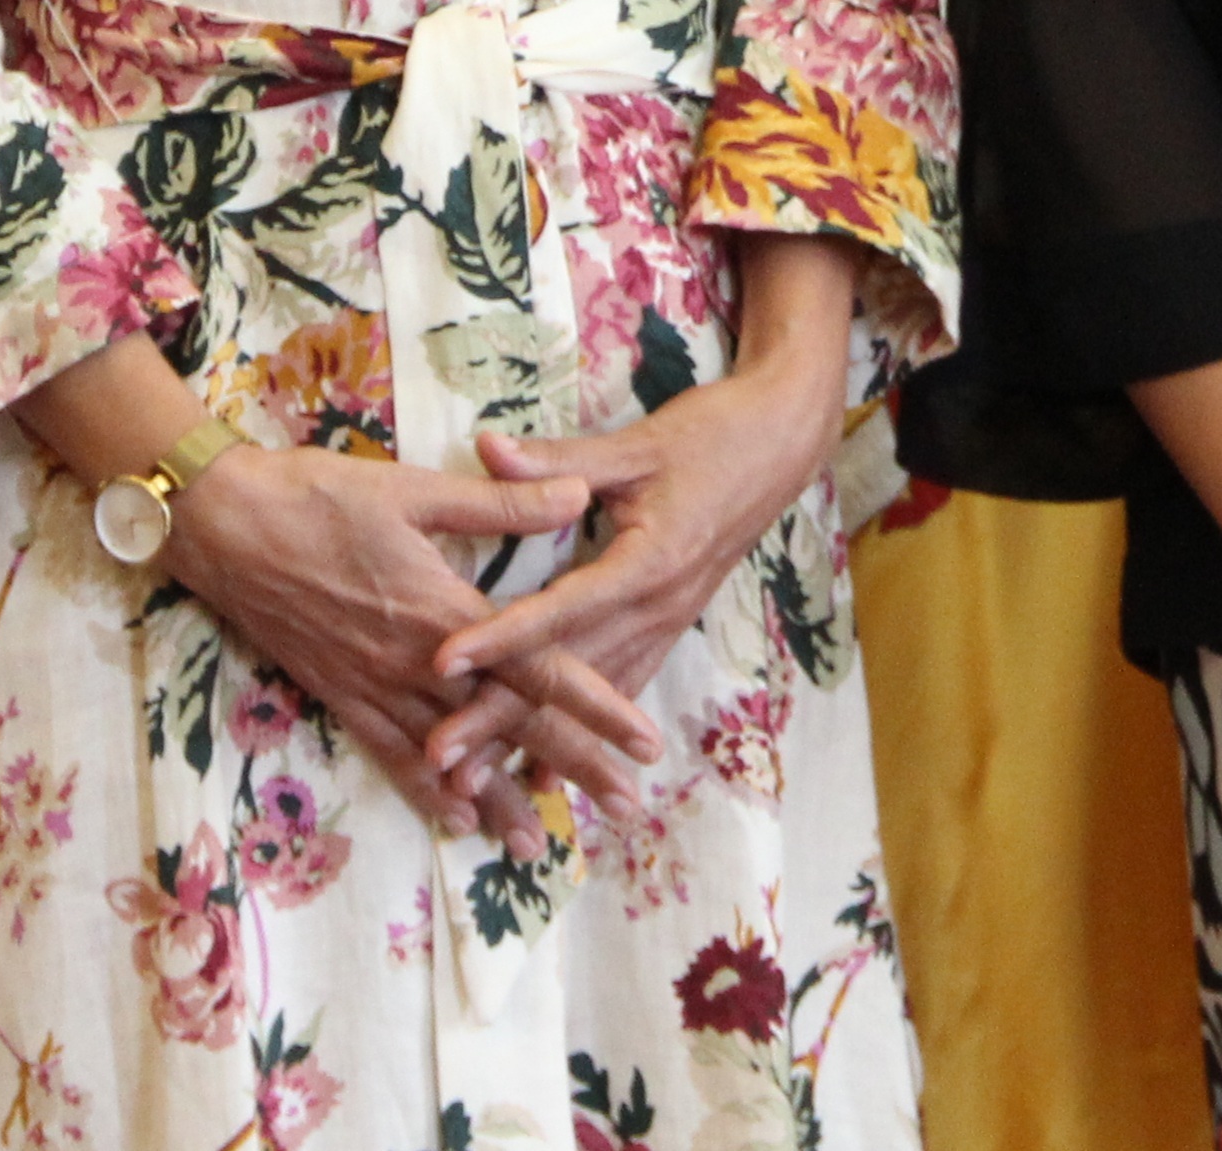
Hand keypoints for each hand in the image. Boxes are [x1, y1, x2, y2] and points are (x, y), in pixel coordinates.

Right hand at [156, 441, 644, 835]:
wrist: (223, 525)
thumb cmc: (321, 496)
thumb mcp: (417, 490)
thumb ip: (501, 503)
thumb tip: (578, 495)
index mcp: (445, 612)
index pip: (539, 671)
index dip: (597, 707)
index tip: (643, 741)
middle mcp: (414, 664)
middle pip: (509, 725)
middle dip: (571, 767)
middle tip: (624, 807)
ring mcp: (373, 685)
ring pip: (453, 755)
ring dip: (500, 798)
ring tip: (540, 845)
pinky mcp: (338, 693)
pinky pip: (389, 754)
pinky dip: (424, 789)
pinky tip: (454, 818)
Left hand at [422, 351, 849, 792]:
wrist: (783, 445)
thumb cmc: (713, 437)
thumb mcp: (637, 445)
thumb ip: (558, 460)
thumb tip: (485, 446)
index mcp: (649, 562)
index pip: (564, 610)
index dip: (502, 636)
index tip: (442, 661)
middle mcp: (658, 607)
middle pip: (569, 673)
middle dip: (500, 717)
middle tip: (438, 756)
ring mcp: (666, 623)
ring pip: (590, 696)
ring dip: (529, 741)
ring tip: (471, 784)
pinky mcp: (669, 626)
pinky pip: (618, 690)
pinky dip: (580, 736)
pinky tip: (545, 777)